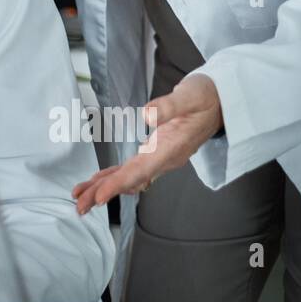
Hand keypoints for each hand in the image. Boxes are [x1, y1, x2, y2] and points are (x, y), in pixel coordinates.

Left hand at [73, 73, 223, 213]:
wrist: (221, 102)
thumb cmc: (206, 97)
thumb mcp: (191, 96)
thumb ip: (169, 106)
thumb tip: (146, 115)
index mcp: (172, 148)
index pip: (141, 170)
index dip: (118, 184)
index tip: (99, 197)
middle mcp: (165, 159)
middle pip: (130, 179)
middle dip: (103, 192)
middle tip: (79, 205)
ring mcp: (161, 158)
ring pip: (129, 177)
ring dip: (104, 187)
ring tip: (80, 196)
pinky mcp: (156, 152)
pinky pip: (132, 169)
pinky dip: (114, 176)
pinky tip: (98, 181)